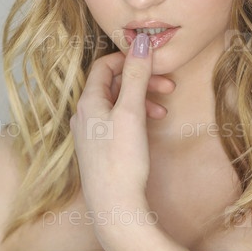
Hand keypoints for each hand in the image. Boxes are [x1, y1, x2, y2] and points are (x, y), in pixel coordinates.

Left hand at [69, 33, 174, 228]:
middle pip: (112, 84)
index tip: (151, 60)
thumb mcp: (132, 112)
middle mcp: (83, 115)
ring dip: (141, 99)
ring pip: (116, 103)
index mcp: (87, 102)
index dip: (128, 59)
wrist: (116, 208)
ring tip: (164, 107)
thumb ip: (136, 75)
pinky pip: (116, 121)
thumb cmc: (121, 161)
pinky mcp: (99, 149)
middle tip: (168, 84)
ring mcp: (89, 133)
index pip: (103, 66)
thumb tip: (140, 41)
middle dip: (140, 80)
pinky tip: (151, 125)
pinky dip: (135, 117)